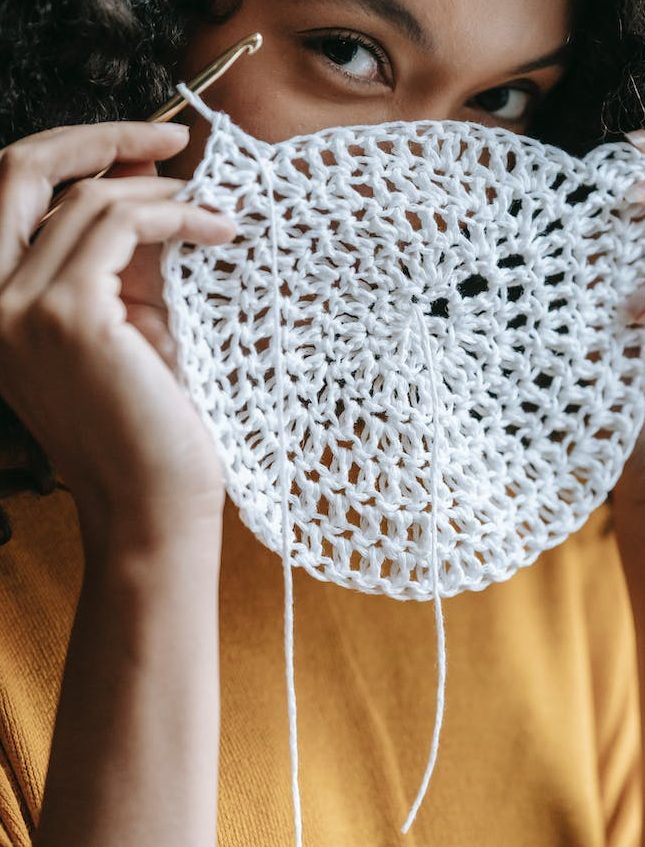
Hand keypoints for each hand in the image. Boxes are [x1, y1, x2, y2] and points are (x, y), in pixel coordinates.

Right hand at [0, 122, 234, 547]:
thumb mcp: (131, 332)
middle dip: (96, 138)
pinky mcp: (65, 316)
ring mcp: (16, 308)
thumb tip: (154, 190)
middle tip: (170, 139)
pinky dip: (175, 214)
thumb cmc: (155, 428)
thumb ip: (126, 266)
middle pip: (16, 169)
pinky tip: (219, 230)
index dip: (78, 156)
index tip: (148, 149)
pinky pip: (120, 225)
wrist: (156, 506)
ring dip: (163, 192)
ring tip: (220, 213)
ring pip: (86, 199)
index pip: (17, 196)